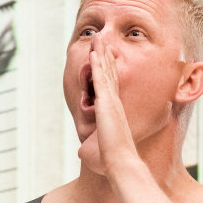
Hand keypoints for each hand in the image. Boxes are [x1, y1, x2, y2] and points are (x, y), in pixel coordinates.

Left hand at [88, 47, 137, 170]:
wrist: (120, 163)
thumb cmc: (111, 162)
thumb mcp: (98, 151)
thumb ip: (90, 148)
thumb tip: (82, 153)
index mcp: (115, 113)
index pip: (110, 88)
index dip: (108, 72)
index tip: (106, 60)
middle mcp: (114, 104)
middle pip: (109, 74)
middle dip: (105, 57)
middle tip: (102, 42)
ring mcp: (111, 102)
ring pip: (105, 72)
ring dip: (101, 54)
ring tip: (98, 39)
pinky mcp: (105, 103)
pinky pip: (100, 79)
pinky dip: (97, 65)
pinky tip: (94, 53)